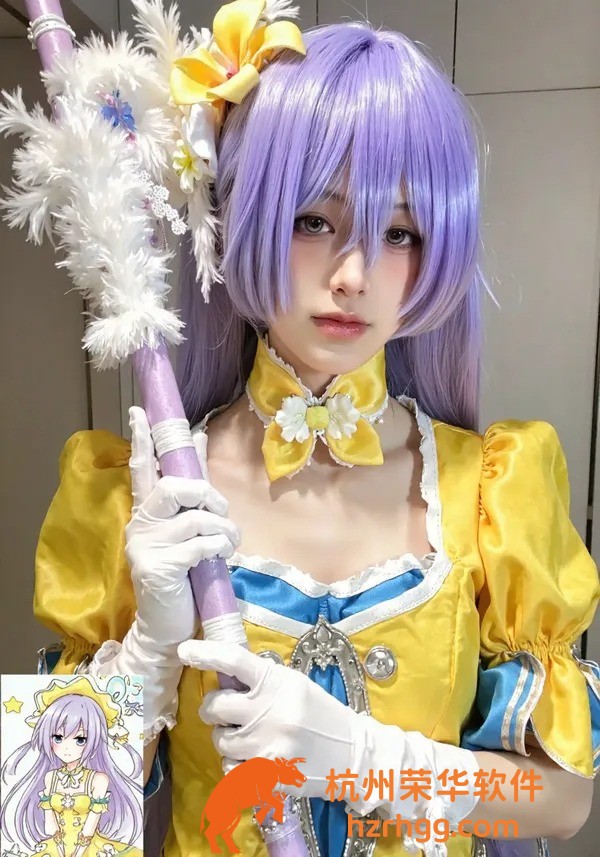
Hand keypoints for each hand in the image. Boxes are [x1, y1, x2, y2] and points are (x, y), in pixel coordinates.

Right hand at [125, 406, 240, 652]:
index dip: (142, 441)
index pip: (141, 470)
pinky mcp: (157, 567)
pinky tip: (221, 557)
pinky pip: (199, 544)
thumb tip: (200, 440)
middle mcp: (140, 525)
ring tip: (228, 543)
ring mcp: (146, 546)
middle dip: (207, 495)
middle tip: (220, 513)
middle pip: (174, 487)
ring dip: (223, 529)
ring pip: (195, 518)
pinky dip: (219, 548)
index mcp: (147, 514)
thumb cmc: (183, 578)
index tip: (139, 412)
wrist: (169, 628)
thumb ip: (193, 493)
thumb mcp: (188, 532)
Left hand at [178, 638, 358, 799]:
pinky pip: (230, 771)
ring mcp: (266, 746)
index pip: (234, 660)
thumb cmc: (321, 714)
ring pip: (220, 740)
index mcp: (276, 681)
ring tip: (248, 738)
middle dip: (215, 709)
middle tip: (228, 712)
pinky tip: (253, 761)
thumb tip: (223, 677)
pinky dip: (236, 767)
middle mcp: (268, 711)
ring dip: (227, 739)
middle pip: (214, 706)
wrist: (352, 753)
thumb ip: (262, 680)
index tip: (184, 650)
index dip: (205, 653)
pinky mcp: (268, 777)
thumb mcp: (295, 685)